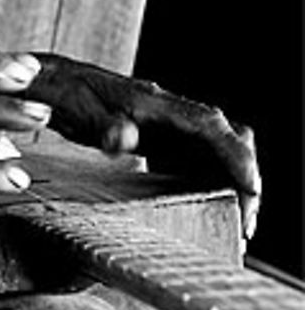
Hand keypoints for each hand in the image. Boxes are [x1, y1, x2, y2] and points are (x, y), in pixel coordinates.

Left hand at [28, 53, 260, 240]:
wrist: (59, 84)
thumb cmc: (71, 95)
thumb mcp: (83, 112)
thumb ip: (105, 126)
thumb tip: (124, 140)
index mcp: (158, 104)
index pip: (211, 127)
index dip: (236, 155)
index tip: (250, 187)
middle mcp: (172, 113)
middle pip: (226, 140)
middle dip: (243, 178)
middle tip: (244, 222)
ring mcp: (170, 126)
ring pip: (217, 152)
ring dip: (231, 184)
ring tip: (235, 225)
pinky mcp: (164, 139)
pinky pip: (198, 160)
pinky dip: (211, 183)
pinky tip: (209, 209)